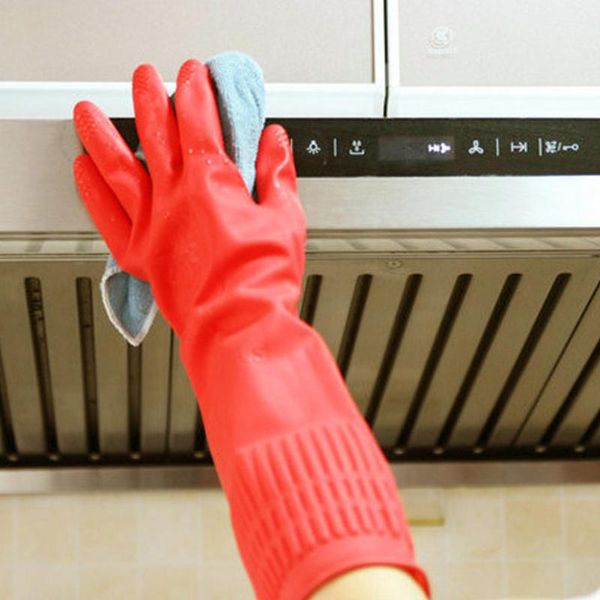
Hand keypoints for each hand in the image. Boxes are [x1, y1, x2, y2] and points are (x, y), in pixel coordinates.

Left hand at [72, 59, 304, 337]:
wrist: (239, 327)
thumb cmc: (262, 279)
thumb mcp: (285, 217)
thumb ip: (276, 174)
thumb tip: (275, 143)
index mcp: (211, 183)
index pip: (199, 120)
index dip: (197, 91)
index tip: (195, 75)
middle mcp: (174, 198)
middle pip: (156, 133)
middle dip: (151, 98)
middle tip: (147, 78)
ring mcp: (153, 225)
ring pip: (119, 169)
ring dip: (102, 136)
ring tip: (88, 113)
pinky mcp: (141, 255)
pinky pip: (107, 217)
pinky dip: (92, 191)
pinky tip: (83, 172)